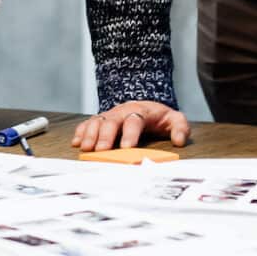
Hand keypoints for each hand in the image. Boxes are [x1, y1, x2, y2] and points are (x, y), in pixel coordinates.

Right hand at [72, 100, 190, 151]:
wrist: (146, 105)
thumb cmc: (159, 117)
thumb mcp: (174, 119)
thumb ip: (180, 127)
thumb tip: (179, 141)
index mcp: (141, 111)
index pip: (134, 120)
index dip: (130, 134)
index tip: (127, 148)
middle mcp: (122, 111)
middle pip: (111, 120)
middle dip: (105, 136)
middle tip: (101, 150)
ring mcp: (110, 114)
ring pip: (97, 121)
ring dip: (90, 134)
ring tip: (85, 148)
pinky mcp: (101, 119)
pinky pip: (89, 123)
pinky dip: (81, 131)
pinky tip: (76, 142)